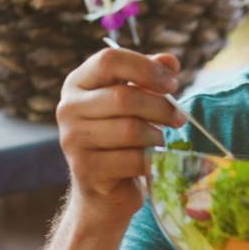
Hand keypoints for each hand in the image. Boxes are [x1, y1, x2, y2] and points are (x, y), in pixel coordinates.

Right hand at [56, 47, 186, 225]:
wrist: (105, 189)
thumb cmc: (123, 137)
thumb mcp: (136, 102)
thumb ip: (150, 77)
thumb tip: (170, 61)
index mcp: (78, 83)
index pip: (109, 60)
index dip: (146, 68)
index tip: (172, 83)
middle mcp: (68, 108)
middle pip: (125, 97)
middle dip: (162, 108)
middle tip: (180, 118)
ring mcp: (73, 140)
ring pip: (130, 130)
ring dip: (156, 136)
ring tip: (160, 140)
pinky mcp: (86, 170)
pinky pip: (132, 159)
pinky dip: (150, 161)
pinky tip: (150, 161)